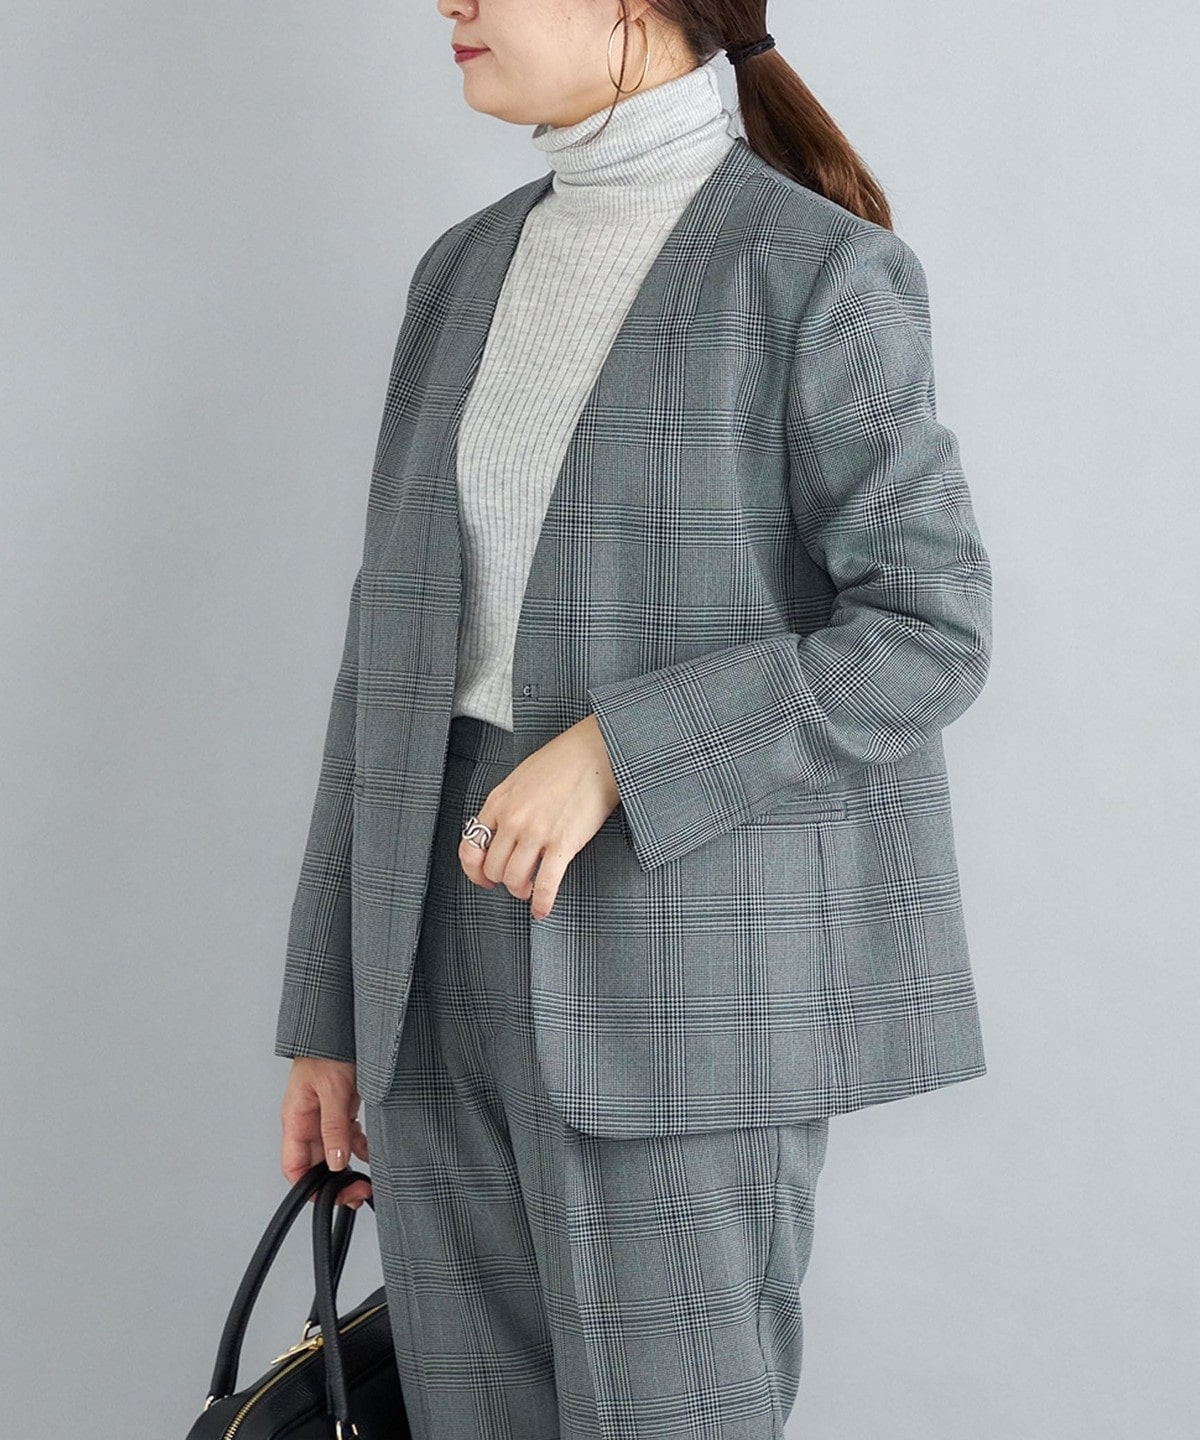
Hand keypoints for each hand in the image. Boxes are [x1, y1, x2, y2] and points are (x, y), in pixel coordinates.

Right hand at [280, 1058, 372, 1208]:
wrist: (341, 1027)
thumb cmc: (326, 1051)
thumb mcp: (332, 1091)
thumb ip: (333, 1128)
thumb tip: (336, 1163)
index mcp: (295, 1120)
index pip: (294, 1167)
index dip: (310, 1188)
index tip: (333, 1198)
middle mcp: (307, 1122)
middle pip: (316, 1164)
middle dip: (335, 1184)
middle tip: (357, 1193)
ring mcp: (324, 1116)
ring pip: (333, 1153)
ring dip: (348, 1169)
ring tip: (366, 1182)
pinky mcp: (341, 1107)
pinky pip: (347, 1136)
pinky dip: (359, 1147)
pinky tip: (371, 1154)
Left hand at [458, 712, 620, 919]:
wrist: (596, 751)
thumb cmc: (564, 761)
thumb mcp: (522, 778)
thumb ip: (508, 805)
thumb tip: (502, 832)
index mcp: (498, 802)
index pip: (470, 847)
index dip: (474, 871)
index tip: (484, 878)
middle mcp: (512, 819)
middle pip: (493, 869)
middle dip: (502, 881)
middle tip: (515, 881)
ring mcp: (536, 832)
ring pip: (514, 880)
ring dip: (521, 891)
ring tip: (531, 890)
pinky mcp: (562, 843)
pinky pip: (544, 885)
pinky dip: (541, 903)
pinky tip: (542, 909)